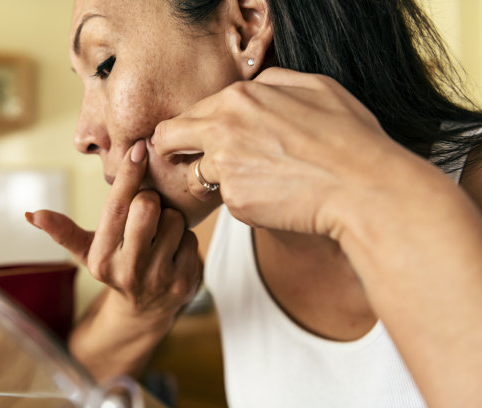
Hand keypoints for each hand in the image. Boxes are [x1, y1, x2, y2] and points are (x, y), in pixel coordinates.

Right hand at [26, 140, 200, 318]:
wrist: (143, 311)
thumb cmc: (115, 267)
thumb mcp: (87, 251)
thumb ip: (63, 231)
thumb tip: (32, 214)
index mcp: (102, 258)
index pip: (116, 207)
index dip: (127, 174)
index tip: (137, 148)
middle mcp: (129, 270)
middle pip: (149, 206)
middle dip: (150, 201)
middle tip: (146, 212)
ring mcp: (160, 278)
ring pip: (175, 219)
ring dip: (170, 220)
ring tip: (158, 235)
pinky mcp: (186, 282)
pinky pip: (192, 238)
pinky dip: (184, 239)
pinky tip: (173, 251)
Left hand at [153, 67, 416, 236]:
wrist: (363, 186)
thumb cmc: (347, 137)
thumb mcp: (315, 87)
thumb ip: (273, 82)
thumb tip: (253, 87)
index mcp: (239, 98)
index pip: (189, 113)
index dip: (190, 129)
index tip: (192, 140)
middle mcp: (223, 129)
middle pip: (169, 140)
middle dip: (172, 150)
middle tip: (182, 160)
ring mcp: (225, 167)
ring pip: (197, 175)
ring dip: (213, 179)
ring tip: (252, 182)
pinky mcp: (234, 201)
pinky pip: (226, 200)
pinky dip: (242, 200)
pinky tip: (272, 196)